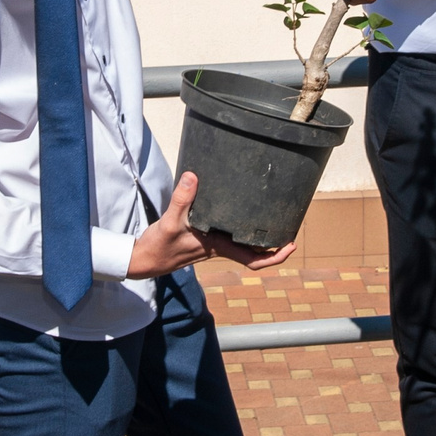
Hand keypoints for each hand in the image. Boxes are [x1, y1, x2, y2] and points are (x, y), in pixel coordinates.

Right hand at [129, 171, 297, 278]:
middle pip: (255, 250)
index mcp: (219, 248)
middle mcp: (220, 247)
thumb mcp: (171, 221)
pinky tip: (238, 210)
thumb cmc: (160, 246)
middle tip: (289, 223)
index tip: (291, 245)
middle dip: (273, 241)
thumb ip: (182, 198)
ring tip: (272, 214)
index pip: (254, 260)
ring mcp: (212, 244)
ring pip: (243, 242)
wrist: (144, 259)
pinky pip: (229, 234)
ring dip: (258, 233)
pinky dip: (238, 226)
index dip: (276, 256)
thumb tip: (192, 176)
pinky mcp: (204, 238)